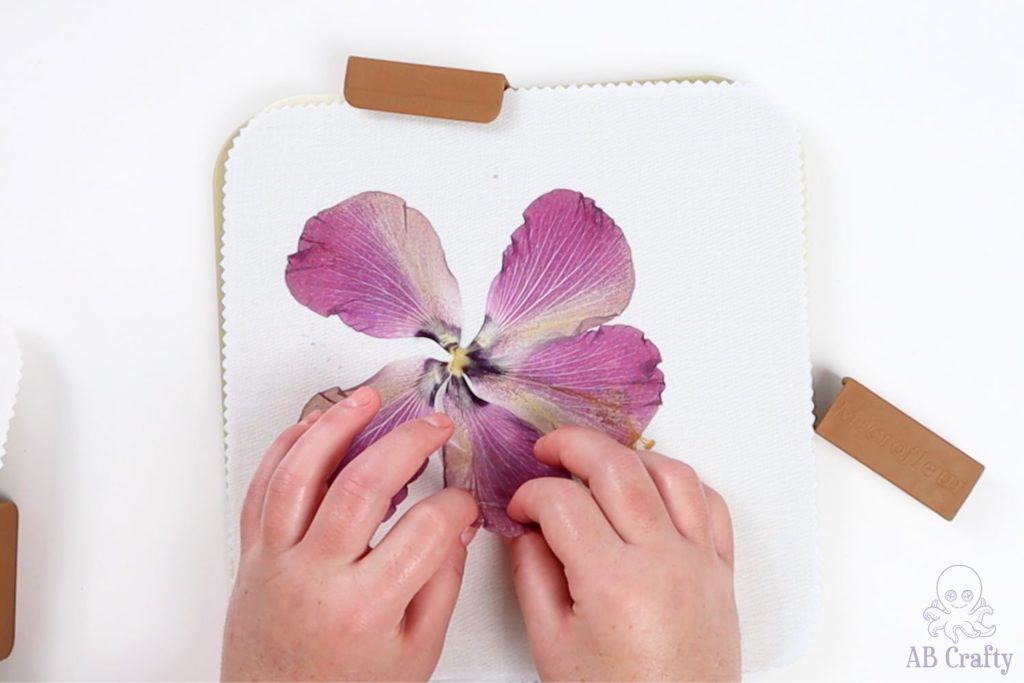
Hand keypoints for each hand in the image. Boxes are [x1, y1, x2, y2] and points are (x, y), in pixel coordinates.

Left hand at [221, 387, 477, 681]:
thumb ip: (441, 583)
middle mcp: (314, 579)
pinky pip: (260, 488)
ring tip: (367, 398)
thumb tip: (456, 525)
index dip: (455, 503)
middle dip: (404, 443)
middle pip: (360, 486)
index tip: (462, 500)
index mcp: (365, 609)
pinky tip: (311, 428)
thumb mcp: (415, 652)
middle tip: (432, 424)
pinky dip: (285, 449)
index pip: (424, 531)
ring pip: (299, 474)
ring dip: (335, 425)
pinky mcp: (252, 555)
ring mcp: (275, 562)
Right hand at [506, 426, 739, 681]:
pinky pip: (710, 503)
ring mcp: (699, 561)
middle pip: (616, 467)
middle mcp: (663, 561)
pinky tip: (652, 488)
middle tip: (546, 449)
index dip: (530, 494)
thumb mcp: (550, 643)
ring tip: (598, 462)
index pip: (562, 502)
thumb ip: (531, 574)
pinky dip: (680, 482)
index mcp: (613, 584)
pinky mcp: (721, 569)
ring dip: (628, 455)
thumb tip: (527, 525)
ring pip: (670, 472)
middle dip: (572, 445)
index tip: (520, 508)